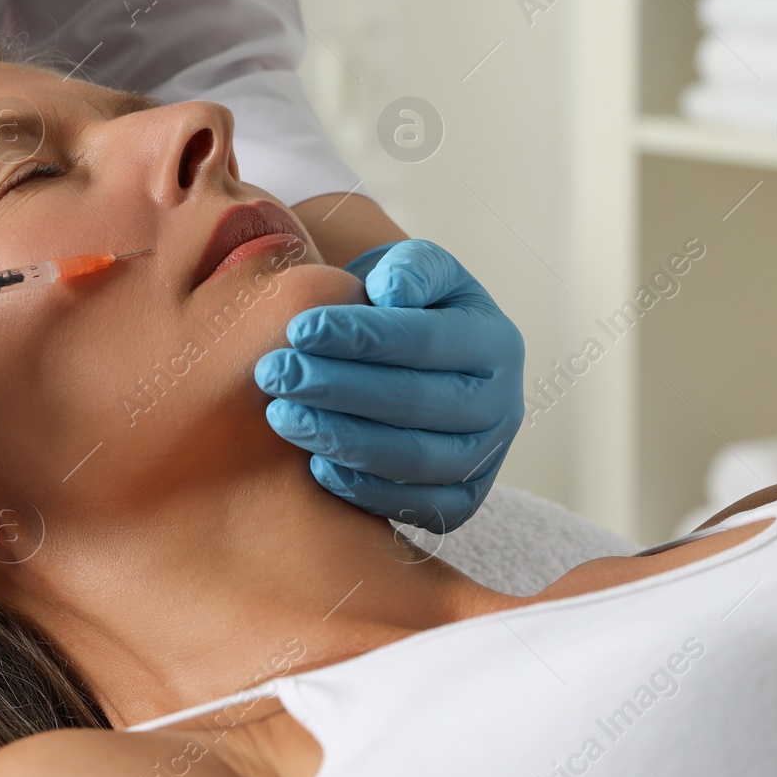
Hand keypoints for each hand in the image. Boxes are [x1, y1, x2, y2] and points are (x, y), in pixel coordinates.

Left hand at [254, 239, 523, 532]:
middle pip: (417, 402)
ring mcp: (486, 460)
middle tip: (274, 374)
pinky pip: (416, 507)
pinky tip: (315, 465)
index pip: (426, 340)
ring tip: (282, 415)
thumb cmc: (411, 307)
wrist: (422, 361)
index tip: (298, 329)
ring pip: (414, 459)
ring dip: (341, 439)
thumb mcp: (419, 270)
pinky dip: (364, 491)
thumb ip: (410, 269)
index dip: (361, 336)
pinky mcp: (462, 502)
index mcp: (496, 343)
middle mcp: (502, 406)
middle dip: (337, 389)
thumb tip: (390, 293)